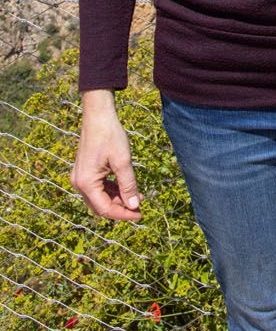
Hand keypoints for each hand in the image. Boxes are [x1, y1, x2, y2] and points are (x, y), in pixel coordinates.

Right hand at [71, 91, 142, 222]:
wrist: (98, 116)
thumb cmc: (110, 136)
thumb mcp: (123, 162)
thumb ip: (128, 185)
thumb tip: (134, 206)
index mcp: (86, 183)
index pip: (105, 208)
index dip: (123, 214)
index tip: (140, 214)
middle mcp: (79, 183)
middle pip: (100, 206)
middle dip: (120, 208)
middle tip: (140, 206)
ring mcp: (80, 177)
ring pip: (99, 197)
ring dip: (117, 199)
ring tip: (138, 195)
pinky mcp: (84, 172)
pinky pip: (98, 188)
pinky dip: (112, 190)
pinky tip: (126, 187)